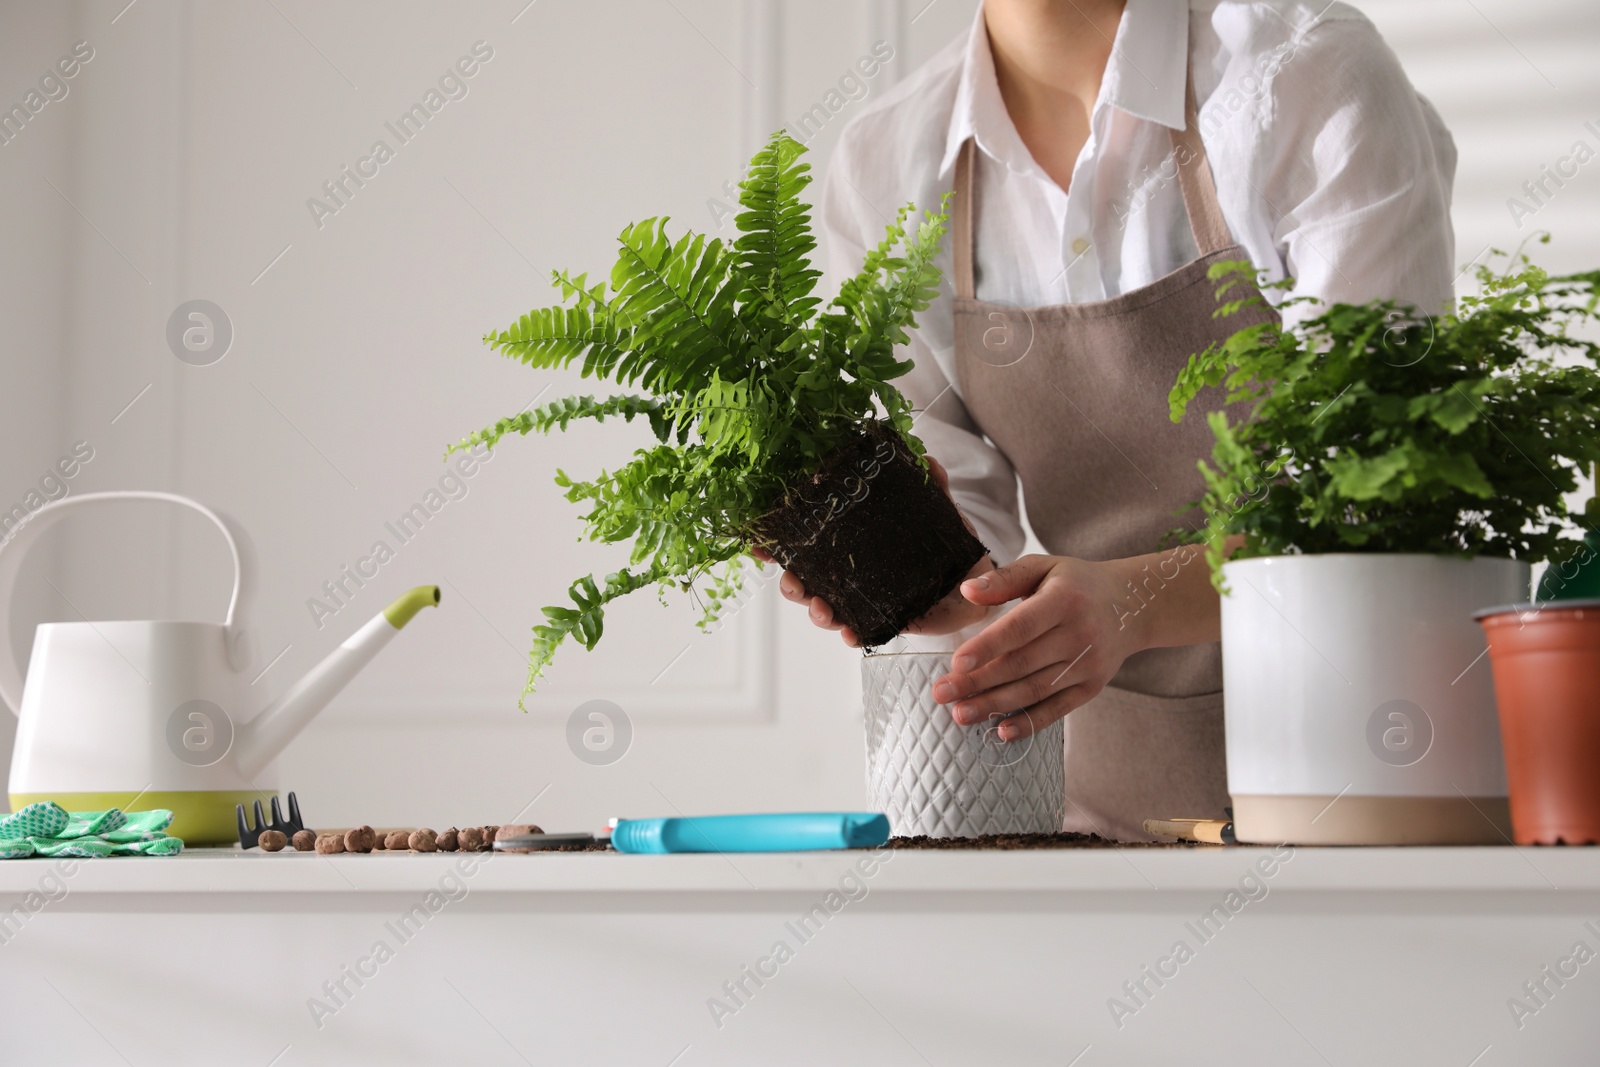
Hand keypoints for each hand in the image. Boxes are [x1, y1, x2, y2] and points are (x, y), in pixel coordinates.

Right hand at [752, 456, 994, 646]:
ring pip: (822, 609)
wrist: (976, 586)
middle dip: (791, 584)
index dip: (775, 542)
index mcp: (850, 543)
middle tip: (796, 583)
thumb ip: (932, 488)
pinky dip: (850, 635)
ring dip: (816, 613)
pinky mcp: (880, 622)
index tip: (757, 543)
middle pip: (802, 580)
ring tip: (826, 612)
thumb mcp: (938, 513)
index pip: (804, 541)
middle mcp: (847, 573)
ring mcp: (861, 600)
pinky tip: (852, 635)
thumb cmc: (947, 546)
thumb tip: (925, 457)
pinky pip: (856, 632)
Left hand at [930, 554, 1147, 741]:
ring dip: (995, 705)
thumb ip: (1004, 579)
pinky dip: (1029, 723)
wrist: (1133, 606)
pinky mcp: (1092, 687)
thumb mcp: (1044, 567)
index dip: (988, 647)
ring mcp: (1088, 665)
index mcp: (1064, 600)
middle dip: (978, 682)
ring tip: (960, 713)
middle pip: (1022, 664)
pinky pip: (1057, 709)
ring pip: (1035, 690)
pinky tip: (1000, 731)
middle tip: (941, 693)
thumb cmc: (1076, 583)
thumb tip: (967, 591)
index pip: (1021, 627)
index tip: (956, 662)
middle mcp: (1079, 635)